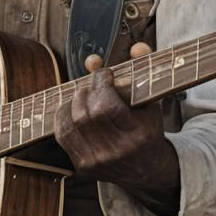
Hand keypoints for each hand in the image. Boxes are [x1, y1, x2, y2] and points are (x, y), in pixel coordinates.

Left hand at [54, 44, 180, 215]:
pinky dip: (63, 117)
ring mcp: (99, 161)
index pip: (107, 106)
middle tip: (93, 85)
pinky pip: (63, 136)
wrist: (146, 169)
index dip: (101, 83)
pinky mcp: (84, 167)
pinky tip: (72, 109)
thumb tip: (136, 46)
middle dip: (87, 91)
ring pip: (72, 123)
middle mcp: (118, 152)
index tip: (105, 74)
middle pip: (87, 114)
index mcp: (139, 135)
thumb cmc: (147, 128)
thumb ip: (144, 70)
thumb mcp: (151, 100)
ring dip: (73, 102)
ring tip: (83, 95)